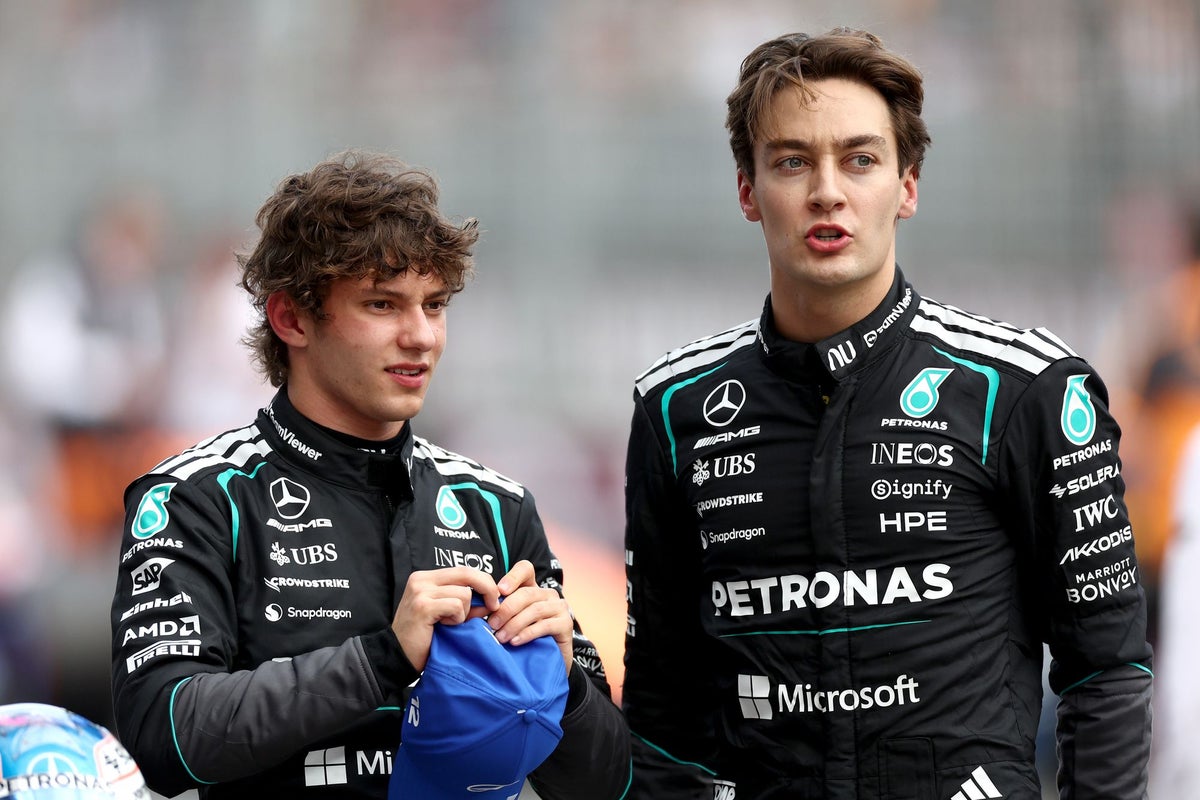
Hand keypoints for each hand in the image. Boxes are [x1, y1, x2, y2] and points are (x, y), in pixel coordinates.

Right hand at [390, 567, 500, 670]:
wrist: (398, 657)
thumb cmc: (424, 637)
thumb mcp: (448, 615)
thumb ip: (467, 604)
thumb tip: (493, 599)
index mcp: (427, 578)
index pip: (464, 570)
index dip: (484, 582)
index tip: (493, 599)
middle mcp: (422, 580)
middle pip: (467, 573)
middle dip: (487, 589)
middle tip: (493, 607)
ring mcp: (421, 591)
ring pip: (464, 593)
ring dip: (465, 613)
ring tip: (449, 623)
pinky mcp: (423, 606)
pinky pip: (456, 606)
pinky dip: (457, 619)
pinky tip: (444, 626)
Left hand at [488, 559, 574, 673]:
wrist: (548, 662)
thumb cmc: (525, 639)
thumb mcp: (511, 621)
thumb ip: (500, 611)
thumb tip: (479, 608)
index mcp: (533, 588)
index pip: (525, 569)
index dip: (512, 576)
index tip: (500, 590)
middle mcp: (548, 594)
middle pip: (526, 593)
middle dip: (506, 609)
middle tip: (492, 624)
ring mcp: (560, 608)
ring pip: (534, 610)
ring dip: (514, 624)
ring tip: (500, 637)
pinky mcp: (566, 624)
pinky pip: (545, 625)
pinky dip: (527, 633)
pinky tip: (515, 642)